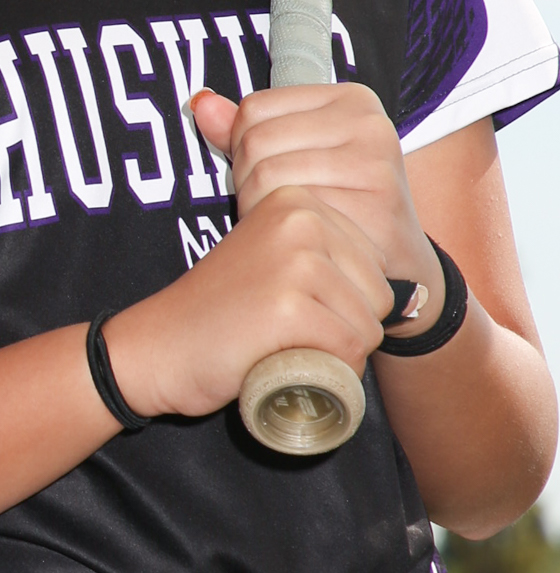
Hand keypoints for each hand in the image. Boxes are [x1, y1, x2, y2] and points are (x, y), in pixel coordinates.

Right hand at [102, 185, 394, 420]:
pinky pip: (349, 351)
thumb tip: (414, 296)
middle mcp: (300, 219)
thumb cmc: (220, 315)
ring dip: (334, 354)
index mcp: (297, 200)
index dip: (339, 304)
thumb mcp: (273, 261)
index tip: (286, 308)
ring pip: (368, 326)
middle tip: (284, 333)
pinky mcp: (290, 306)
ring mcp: (296, 261)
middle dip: (343, 329)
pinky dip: (326, 372)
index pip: (373, 265)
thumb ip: (327, 256)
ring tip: (281, 346)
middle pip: (378, 295)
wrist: (157, 349)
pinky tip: (283, 363)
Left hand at [191, 83, 438, 323]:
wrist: (396, 265)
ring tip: (283, 223)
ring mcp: (377, 164)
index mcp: (350, 99)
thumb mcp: (294, 156)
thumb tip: (200, 104)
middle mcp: (369, 124)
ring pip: (267, 177)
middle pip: (256, 141)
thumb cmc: (337, 204)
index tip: (265, 173)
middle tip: (268, 207)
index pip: (254, 109)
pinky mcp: (377, 208)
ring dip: (258, 210)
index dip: (242, 148)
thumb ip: (246, 130)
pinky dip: (283, 233)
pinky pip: (293, 214)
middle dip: (245, 180)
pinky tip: (301, 242)